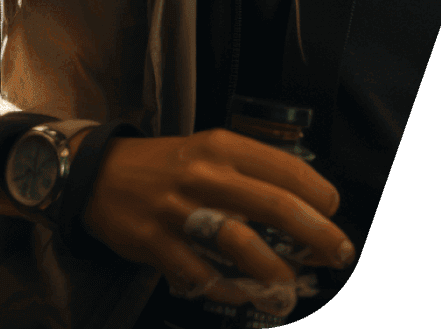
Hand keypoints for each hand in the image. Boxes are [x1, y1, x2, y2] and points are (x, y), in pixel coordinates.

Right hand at [80, 128, 354, 316]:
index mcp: (223, 146)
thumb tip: (303, 206)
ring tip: (294, 289)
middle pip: (274, 204)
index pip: (285, 168)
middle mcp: (206, 173)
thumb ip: (250, 173)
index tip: (335, 213)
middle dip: (316, 234)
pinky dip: (228, 288)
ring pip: (241, 243)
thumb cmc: (168, 165)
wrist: (101, 174)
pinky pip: (201, 273)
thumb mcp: (209, 150)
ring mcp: (180, 210)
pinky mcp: (156, 243)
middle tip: (340, 254)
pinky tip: (244, 295)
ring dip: (275, 271)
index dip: (318, 194)